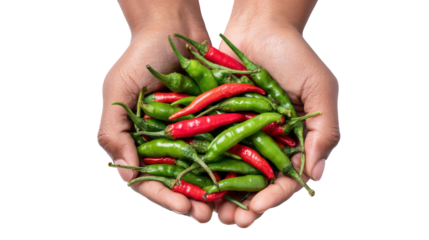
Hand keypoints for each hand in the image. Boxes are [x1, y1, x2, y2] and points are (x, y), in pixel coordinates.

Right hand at [97, 0, 214, 223]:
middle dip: (192, 202)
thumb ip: (113, 132)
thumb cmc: (138, 56)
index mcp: (139, 141)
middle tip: (208, 217)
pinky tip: (243, 178)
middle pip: (178, 181)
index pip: (149, 180)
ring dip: (214, 191)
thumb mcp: (116, 92)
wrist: (172, 26)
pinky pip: (222, 145)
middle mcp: (165, 141)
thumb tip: (127, 170)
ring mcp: (189, 133)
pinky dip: (231, 163)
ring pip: (202, 170)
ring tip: (228, 208)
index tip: (184, 208)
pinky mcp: (211, 120)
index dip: (166, 197)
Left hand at [213, 1, 339, 228]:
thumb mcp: (320, 88)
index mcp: (295, 140)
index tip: (258, 208)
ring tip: (211, 213)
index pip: (287, 177)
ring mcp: (243, 133)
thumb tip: (314, 175)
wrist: (260, 26)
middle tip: (232, 222)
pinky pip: (212, 147)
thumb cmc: (295, 54)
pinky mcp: (221, 121)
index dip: (274, 196)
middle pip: (257, 182)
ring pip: (232, 172)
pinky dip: (204, 167)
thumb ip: (324, 131)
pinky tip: (194, 184)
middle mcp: (268, 142)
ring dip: (222, 195)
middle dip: (245, 205)